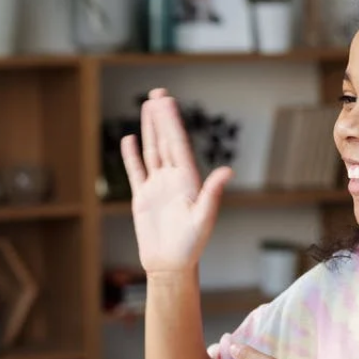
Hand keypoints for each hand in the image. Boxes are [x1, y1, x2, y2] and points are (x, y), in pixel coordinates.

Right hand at [120, 88, 233, 274]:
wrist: (170, 265)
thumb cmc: (191, 246)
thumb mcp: (203, 218)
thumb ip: (213, 193)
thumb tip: (227, 170)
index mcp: (188, 180)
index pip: (178, 144)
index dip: (172, 121)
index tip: (167, 101)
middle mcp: (173, 179)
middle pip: (165, 141)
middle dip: (162, 117)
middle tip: (158, 93)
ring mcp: (157, 187)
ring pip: (152, 151)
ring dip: (150, 129)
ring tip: (147, 107)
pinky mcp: (143, 198)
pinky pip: (136, 171)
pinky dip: (132, 155)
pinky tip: (130, 138)